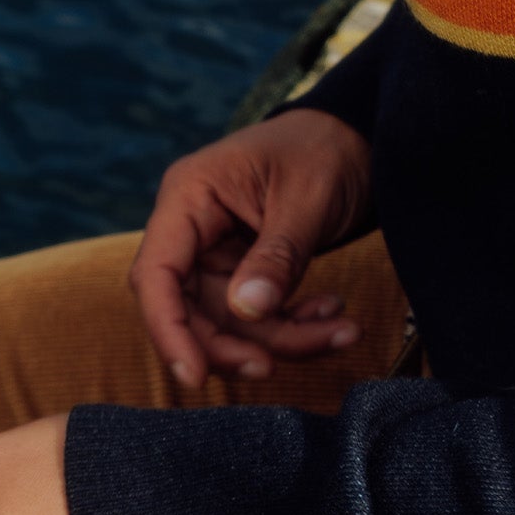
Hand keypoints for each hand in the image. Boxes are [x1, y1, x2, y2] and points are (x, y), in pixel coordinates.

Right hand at [130, 109, 371, 387]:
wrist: (358, 138)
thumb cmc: (326, 149)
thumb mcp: (307, 199)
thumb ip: (277, 256)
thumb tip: (248, 310)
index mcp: (189, 196)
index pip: (157, 275)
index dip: (168, 330)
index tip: (193, 377)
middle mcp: (192, 229)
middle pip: (188, 310)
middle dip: (234, 345)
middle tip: (275, 367)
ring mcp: (216, 254)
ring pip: (230, 323)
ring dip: (282, 339)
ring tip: (341, 331)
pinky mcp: (243, 272)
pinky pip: (257, 317)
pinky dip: (294, 327)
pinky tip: (332, 316)